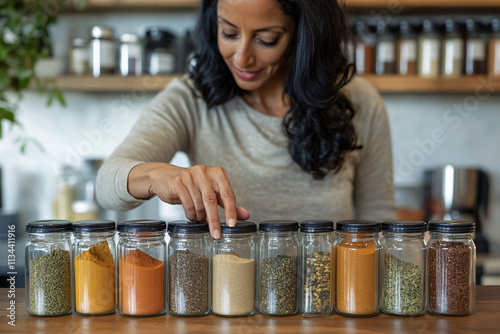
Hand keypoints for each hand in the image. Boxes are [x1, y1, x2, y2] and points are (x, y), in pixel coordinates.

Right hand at [129, 163, 249, 238]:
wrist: (167, 177)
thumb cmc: (194, 185)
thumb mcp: (213, 191)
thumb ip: (228, 202)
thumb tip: (245, 215)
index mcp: (217, 173)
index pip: (227, 193)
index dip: (231, 210)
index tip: (232, 224)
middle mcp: (204, 172)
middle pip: (211, 200)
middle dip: (214, 219)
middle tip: (216, 234)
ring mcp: (189, 175)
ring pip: (198, 203)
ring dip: (200, 216)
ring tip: (200, 219)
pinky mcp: (177, 182)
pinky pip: (187, 204)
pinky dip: (190, 214)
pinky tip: (191, 216)